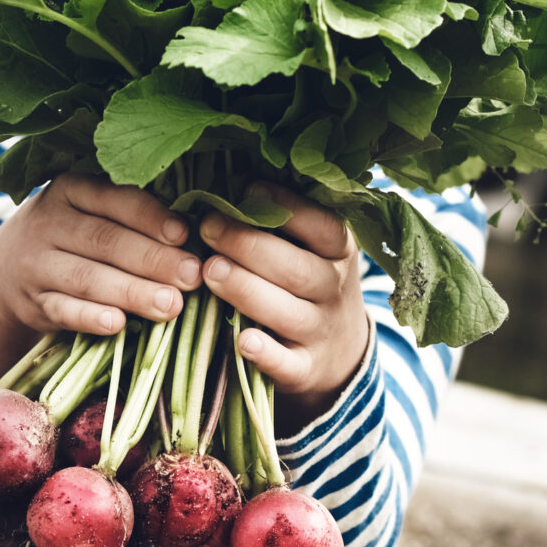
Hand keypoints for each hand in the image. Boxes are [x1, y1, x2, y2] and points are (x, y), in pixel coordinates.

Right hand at [0, 174, 202, 383]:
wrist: (4, 273)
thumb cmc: (72, 238)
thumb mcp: (90, 212)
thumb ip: (132, 215)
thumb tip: (201, 230)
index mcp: (71, 189)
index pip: (115, 199)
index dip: (151, 217)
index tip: (186, 235)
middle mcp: (49, 222)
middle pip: (105, 240)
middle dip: (153, 259)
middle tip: (192, 277)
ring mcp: (37, 264)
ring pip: (88, 277)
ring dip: (132, 292)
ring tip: (171, 306)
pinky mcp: (32, 302)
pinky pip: (63, 310)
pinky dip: (90, 318)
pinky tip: (118, 325)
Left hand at [199, 183, 370, 434]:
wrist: (338, 352)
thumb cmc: (307, 283)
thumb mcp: (310, 248)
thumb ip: (282, 221)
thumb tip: (230, 176)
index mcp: (338, 251)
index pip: (322, 226)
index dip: (287, 207)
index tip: (247, 190)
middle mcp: (334, 290)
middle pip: (296, 268)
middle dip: (249, 246)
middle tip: (208, 228)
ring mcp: (320, 331)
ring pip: (287, 312)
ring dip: (247, 290)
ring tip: (210, 271)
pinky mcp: (305, 370)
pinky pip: (287, 364)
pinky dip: (266, 355)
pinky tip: (242, 341)